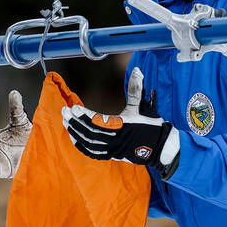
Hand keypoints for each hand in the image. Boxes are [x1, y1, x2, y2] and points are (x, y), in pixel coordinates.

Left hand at [61, 67, 180, 177]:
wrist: (161, 148)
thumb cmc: (151, 125)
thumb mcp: (141, 106)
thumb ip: (135, 88)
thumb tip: (136, 70)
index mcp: (123, 125)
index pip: (99, 121)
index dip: (85, 115)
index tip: (74, 107)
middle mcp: (117, 139)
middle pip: (90, 132)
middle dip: (76, 121)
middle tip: (64, 111)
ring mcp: (113, 149)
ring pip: (89, 142)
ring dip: (76, 131)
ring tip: (65, 120)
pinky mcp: (112, 156)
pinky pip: (92, 152)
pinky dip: (81, 145)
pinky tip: (73, 136)